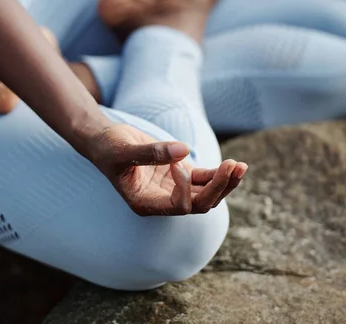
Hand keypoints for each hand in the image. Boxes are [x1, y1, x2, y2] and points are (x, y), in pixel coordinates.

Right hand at [89, 124, 247, 215]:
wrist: (105, 140)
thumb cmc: (109, 147)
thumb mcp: (124, 149)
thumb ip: (152, 152)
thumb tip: (184, 150)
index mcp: (145, 203)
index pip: (179, 206)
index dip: (185, 187)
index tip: (176, 164)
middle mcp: (162, 201)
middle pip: (199, 204)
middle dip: (218, 188)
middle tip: (232, 166)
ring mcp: (173, 188)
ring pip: (207, 194)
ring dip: (225, 182)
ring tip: (240, 166)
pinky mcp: (181, 175)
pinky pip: (206, 179)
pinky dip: (220, 173)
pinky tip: (236, 165)